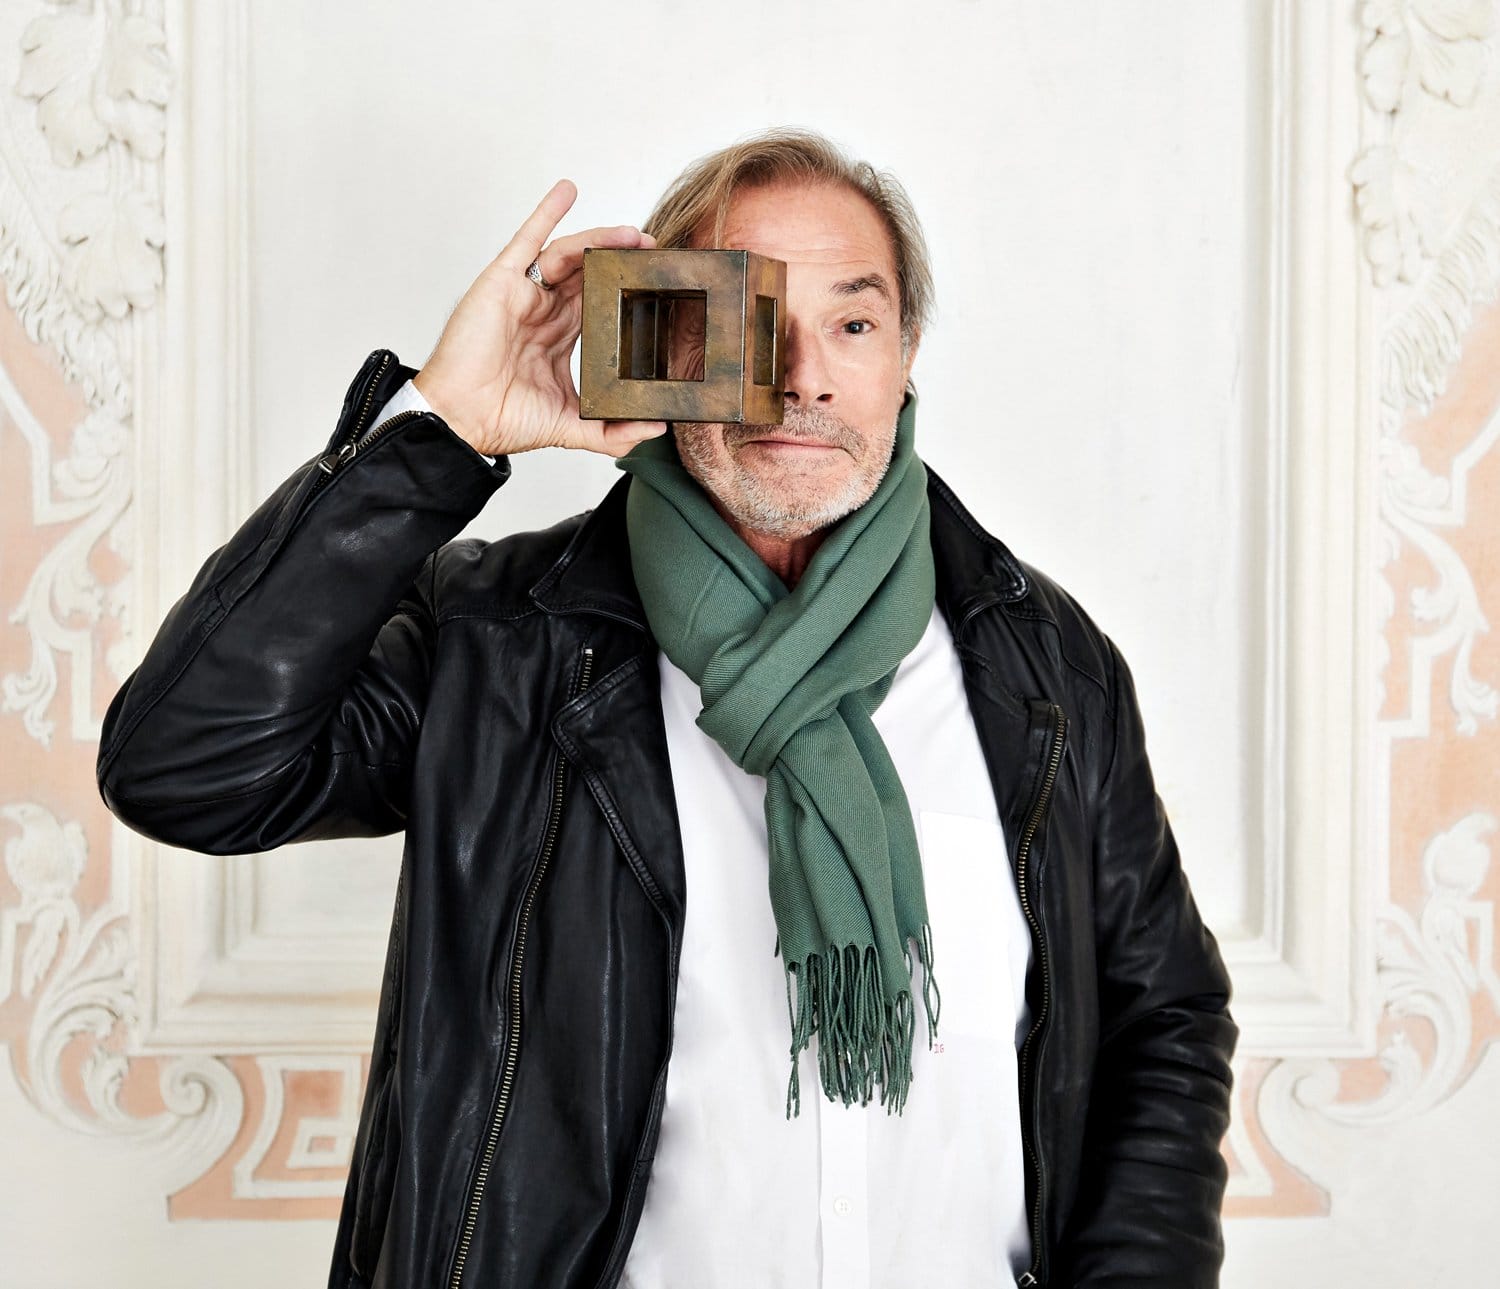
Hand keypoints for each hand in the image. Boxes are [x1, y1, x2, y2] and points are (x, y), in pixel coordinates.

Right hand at [412, 179, 667, 458]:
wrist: (461, 419)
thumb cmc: (502, 420)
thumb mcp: (571, 427)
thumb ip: (613, 432)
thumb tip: (656, 426)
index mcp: (559, 337)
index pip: (600, 304)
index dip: (626, 291)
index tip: (657, 284)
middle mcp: (543, 312)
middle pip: (589, 273)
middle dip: (620, 258)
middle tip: (653, 249)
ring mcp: (523, 295)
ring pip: (568, 256)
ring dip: (600, 240)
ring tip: (632, 235)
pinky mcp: (502, 283)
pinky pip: (526, 240)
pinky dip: (545, 213)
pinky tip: (567, 191)